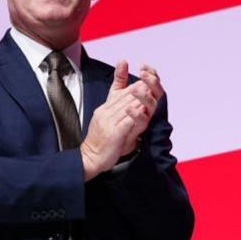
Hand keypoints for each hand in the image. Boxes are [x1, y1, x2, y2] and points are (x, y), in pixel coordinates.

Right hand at [80, 61, 160, 178]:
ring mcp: (109, 123)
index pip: (118, 95)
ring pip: (126, 107)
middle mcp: (105, 114)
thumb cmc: (100, 143)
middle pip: (123, 98)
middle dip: (138, 89)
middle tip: (150, 81)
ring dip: (139, 98)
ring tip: (150, 91)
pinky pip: (127, 121)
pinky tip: (144, 109)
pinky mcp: (114, 133)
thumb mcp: (105, 122)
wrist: (90, 158)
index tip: (144, 81)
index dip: (132, 87)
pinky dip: (136, 114)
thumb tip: (129, 104)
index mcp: (103, 110)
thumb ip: (115, 112)